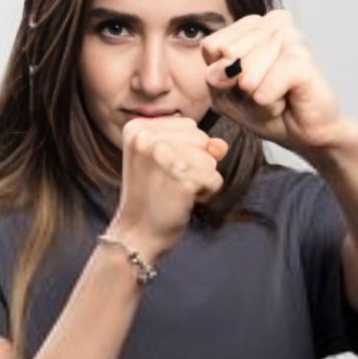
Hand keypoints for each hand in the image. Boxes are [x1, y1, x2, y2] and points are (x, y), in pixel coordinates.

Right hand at [109, 116, 228, 259]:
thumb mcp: (169, 159)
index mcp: (137, 128)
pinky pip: (215, 178)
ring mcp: (163, 157)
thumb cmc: (152, 195)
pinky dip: (207, 193)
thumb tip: (220, 145)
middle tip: (168, 181)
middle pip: (201, 138)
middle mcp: (145, 137)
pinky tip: (184, 200)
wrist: (137, 233)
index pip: (189, 126)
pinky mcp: (181, 178)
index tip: (163, 168)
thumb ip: (199, 144)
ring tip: (174, 190)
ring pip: (210, 158)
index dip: (186, 149)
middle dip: (195, 162)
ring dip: (201, 178)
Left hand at [200, 9, 357, 159]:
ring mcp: (290, 38)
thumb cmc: (267, 110)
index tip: (243, 85)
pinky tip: (286, 101)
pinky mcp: (301, 59)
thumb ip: (217, 77)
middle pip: (227, 55)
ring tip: (277, 97)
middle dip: (238, 87)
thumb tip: (219, 65)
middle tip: (263, 93)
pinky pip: (263, 88)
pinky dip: (268, 104)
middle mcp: (273, 25)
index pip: (211, 45)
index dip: (220, 75)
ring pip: (245, 70)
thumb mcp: (228, 96)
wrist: (306, 134)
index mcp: (252, 27)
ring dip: (255, 97)